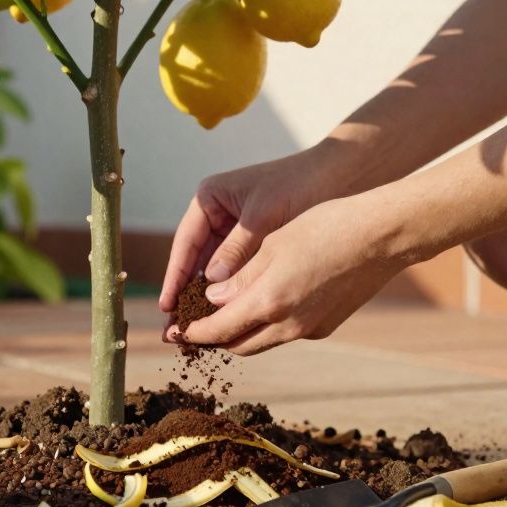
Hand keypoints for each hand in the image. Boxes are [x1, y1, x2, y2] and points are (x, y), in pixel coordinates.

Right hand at [158, 150, 333, 317]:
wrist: (339, 176)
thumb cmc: (299, 185)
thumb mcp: (263, 216)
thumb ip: (237, 248)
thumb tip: (211, 283)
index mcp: (209, 198)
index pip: (185, 242)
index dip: (175, 276)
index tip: (167, 305)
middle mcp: (215, 215)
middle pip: (194, 260)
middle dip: (185, 294)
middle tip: (174, 329)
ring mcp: (232, 230)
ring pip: (212, 270)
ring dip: (205, 298)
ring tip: (193, 330)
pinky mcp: (251, 244)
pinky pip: (234, 272)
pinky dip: (229, 292)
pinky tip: (223, 317)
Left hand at [176, 195, 412, 355]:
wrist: (382, 236)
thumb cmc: (326, 227)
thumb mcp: (272, 243)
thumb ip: (240, 277)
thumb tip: (214, 299)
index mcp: (270, 302)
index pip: (218, 330)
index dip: (193, 333)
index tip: (175, 332)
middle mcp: (289, 325)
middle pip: (238, 344)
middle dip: (213, 339)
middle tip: (193, 329)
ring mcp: (311, 328)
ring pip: (263, 341)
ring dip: (240, 334)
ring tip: (222, 319)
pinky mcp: (327, 325)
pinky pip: (286, 332)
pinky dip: (266, 326)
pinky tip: (262, 306)